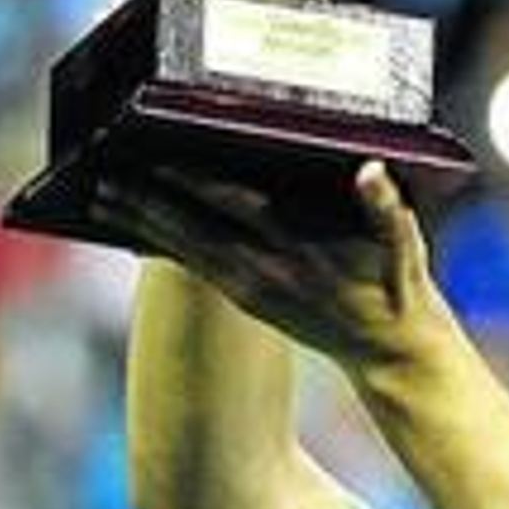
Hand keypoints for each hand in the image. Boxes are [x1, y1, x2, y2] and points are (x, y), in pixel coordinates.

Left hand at [93, 159, 438, 364]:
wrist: (394, 354)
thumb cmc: (401, 290)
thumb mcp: (405, 247)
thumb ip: (386, 208)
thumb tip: (371, 170)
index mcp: (302, 249)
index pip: (237, 205)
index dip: (195, 180)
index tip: (157, 153)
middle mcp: (270, 271)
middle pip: (196, 229)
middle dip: (148, 202)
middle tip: (102, 175)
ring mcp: (256, 290)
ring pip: (188, 252)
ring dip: (143, 225)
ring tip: (102, 199)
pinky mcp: (252, 303)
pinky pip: (198, 269)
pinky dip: (165, 248)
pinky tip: (138, 231)